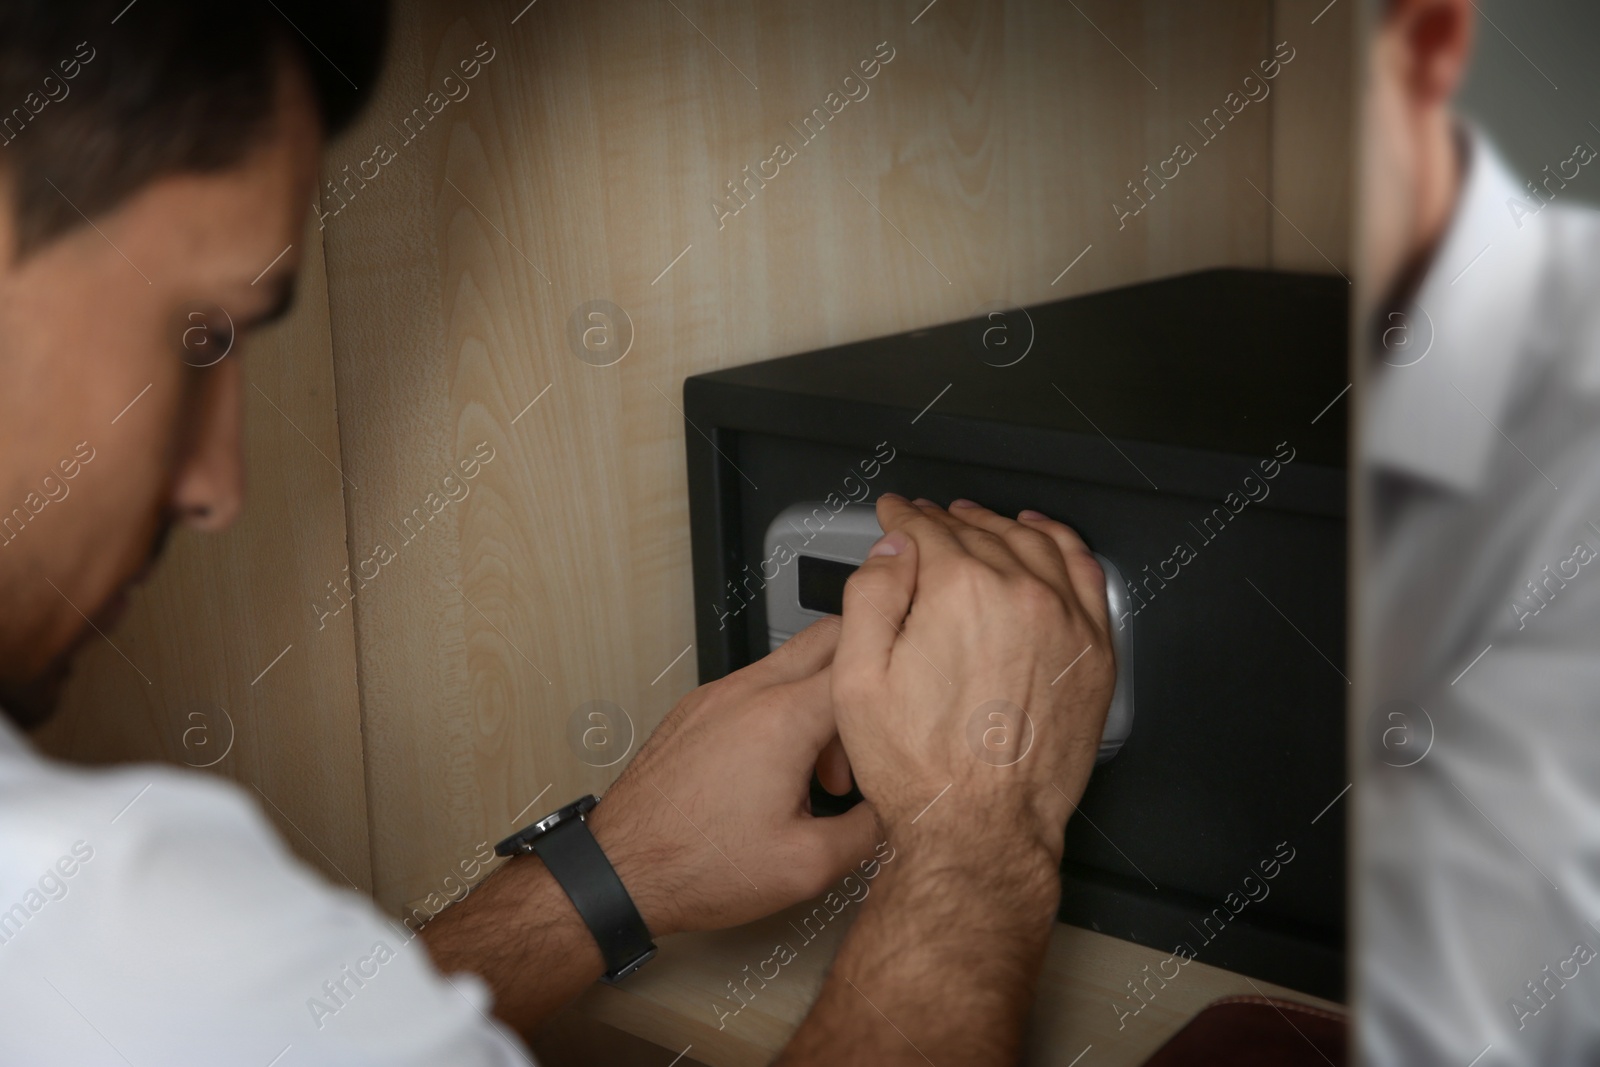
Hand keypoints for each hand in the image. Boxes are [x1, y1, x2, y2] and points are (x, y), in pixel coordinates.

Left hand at [586, 618, 878, 938]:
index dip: (899, 684)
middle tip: (875, 727)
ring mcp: (717, 695)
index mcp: (782, 718)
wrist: (618, 872)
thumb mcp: (807, 867)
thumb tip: (897, 809)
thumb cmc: (696, 866)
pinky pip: (757, 687)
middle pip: (829, 637)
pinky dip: (783, 712)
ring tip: (824, 773)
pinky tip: (781, 769)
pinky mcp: (697, 709)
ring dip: (822, 703)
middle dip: (863, 676)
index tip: (913, 705)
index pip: (863, 662)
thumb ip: (869, 830)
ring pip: (792, 664)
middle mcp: (748, 691)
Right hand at [831, 496, 1114, 868]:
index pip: (926, 531)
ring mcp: (1066, 621)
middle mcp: (1020, 594)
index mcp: (959, 592)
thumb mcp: (856, 678)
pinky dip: (1061, 544)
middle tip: (923, 520)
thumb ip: (870, 595)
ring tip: (975, 520)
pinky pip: (1083, 573)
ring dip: (997, 524)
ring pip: (1031, 543)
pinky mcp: (1094, 652)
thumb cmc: (920, 767)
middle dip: (943, 520)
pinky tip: (1043, 537)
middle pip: (977, 532)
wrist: (979, 829)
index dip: (901, 518)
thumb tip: (893, 547)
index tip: (893, 514)